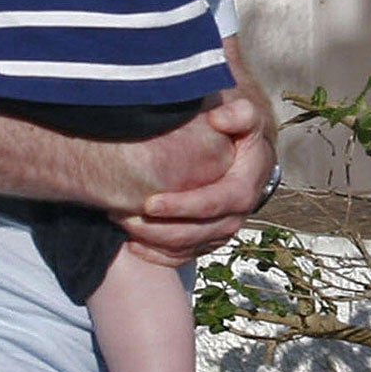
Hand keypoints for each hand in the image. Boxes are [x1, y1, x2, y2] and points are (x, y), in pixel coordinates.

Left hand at [116, 95, 278, 263]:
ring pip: (184, 249)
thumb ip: (239, 114)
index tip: (149, 203)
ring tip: (121, 226)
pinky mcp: (207, 241)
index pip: (210, 204)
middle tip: (122, 216)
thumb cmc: (241, 136)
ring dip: (151, 242)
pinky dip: (156, 255)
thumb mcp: (247, 119)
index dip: (180, 206)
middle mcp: (233, 218)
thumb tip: (219, 118)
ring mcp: (219, 233)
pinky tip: (132, 245)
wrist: (250, 161)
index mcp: (242, 191)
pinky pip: (181, 256)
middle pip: (192, 233)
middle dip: (156, 229)